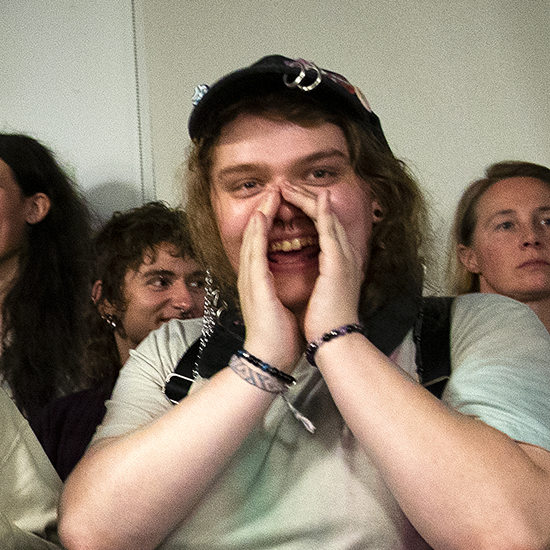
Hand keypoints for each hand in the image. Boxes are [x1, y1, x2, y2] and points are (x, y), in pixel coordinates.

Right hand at [236, 195, 303, 372]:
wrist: (272, 357)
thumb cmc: (281, 337)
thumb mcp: (285, 305)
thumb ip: (286, 289)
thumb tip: (299, 281)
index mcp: (261, 282)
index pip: (263, 245)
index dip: (270, 224)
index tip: (282, 206)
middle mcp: (252, 278)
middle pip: (256, 237)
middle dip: (264, 212)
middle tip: (274, 191)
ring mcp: (250, 280)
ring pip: (253, 239)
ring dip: (260, 215)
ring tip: (269, 195)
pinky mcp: (255, 285)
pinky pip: (255, 252)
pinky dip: (258, 233)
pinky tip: (262, 217)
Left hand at [284, 182, 369, 344]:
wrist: (332, 340)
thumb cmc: (324, 324)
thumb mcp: (322, 295)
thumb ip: (321, 279)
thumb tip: (315, 275)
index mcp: (339, 266)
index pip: (326, 230)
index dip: (311, 213)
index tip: (294, 202)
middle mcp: (346, 258)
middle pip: (329, 219)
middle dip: (309, 200)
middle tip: (290, 186)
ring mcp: (345, 258)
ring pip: (329, 219)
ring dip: (311, 200)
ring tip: (293, 187)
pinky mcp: (338, 263)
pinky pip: (330, 230)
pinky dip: (323, 213)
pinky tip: (316, 199)